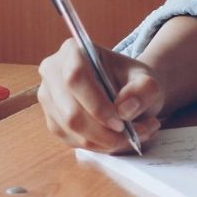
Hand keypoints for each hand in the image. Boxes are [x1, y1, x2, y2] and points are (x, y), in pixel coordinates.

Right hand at [37, 39, 164, 152]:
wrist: (127, 92)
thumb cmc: (133, 82)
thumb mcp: (148, 81)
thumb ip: (144, 90)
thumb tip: (124, 109)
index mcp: (73, 51)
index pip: (76, 78)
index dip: (97, 105)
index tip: (120, 123)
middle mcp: (53, 72)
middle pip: (70, 111)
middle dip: (103, 132)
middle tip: (133, 136)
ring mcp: (48, 98)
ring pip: (71, 130)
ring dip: (105, 141)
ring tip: (134, 136)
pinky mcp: (53, 121)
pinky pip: (72, 141)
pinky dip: (98, 146)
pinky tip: (117, 139)